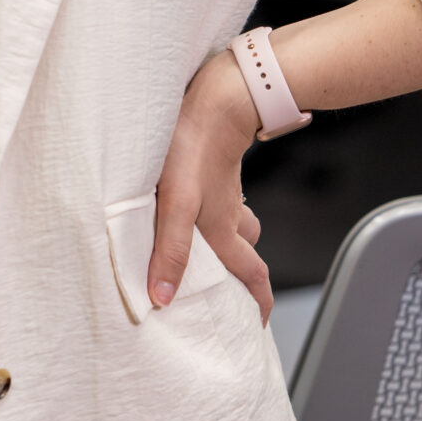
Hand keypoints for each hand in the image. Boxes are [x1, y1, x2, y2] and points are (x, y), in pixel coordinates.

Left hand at [149, 53, 270, 322]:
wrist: (218, 98)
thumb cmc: (193, 149)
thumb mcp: (177, 205)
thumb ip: (172, 250)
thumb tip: (163, 298)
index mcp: (222, 230)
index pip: (250, 275)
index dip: (258, 302)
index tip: (258, 322)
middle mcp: (229, 214)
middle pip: (246, 252)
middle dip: (243, 276)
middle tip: (233, 292)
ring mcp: (224, 188)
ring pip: (237, 222)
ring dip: (231, 239)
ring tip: (209, 250)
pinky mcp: (214, 165)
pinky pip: (222, 196)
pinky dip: (217, 206)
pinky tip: (196, 198)